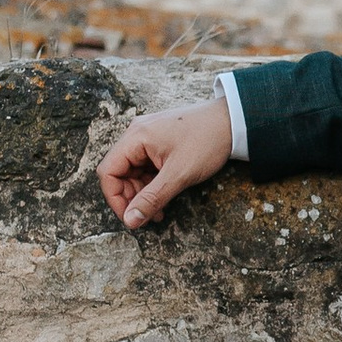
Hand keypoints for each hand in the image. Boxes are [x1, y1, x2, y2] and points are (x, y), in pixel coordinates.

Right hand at [98, 97, 233, 229]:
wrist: (233, 121)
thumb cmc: (207, 142)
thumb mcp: (178, 176)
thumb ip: (152, 199)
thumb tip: (130, 220)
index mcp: (135, 137)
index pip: (108, 172)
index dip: (115, 198)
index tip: (130, 217)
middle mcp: (137, 134)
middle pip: (119, 172)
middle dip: (131, 198)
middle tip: (148, 216)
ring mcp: (147, 137)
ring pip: (133, 172)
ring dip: (143, 193)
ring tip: (160, 211)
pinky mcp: (158, 142)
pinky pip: (146, 166)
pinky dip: (152, 183)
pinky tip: (164, 196)